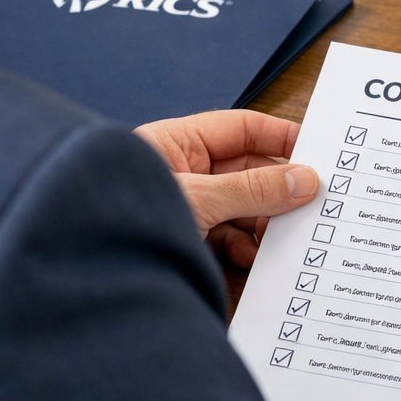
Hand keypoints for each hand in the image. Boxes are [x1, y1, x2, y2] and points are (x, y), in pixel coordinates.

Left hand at [135, 110, 317, 267]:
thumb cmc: (122, 219)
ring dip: (264, 221)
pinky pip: (225, 235)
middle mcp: (182, 170)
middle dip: (278, 188)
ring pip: (239, 206)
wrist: (83, 271)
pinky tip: (255, 255)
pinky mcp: (184, 238)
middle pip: (245, 170)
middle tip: (312, 201)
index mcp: (178, 142)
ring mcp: (184, 206)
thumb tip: (303, 179)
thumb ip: (253, 190)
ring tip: (287, 234)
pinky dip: (244, 246)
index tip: (317, 150)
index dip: (280, 138)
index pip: (241, 129)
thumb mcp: (199, 199)